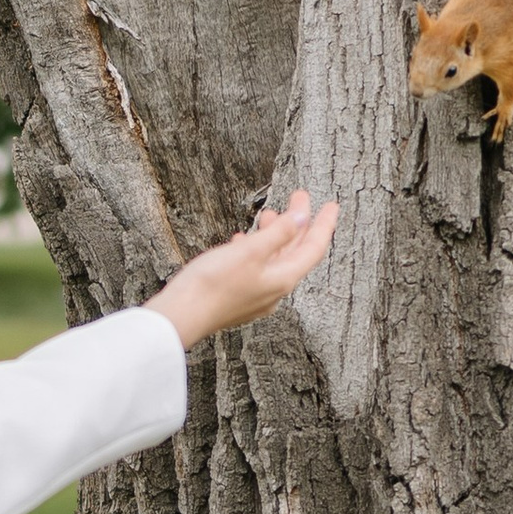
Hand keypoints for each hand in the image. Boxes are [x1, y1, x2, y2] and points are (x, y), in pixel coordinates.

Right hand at [151, 189, 338, 348]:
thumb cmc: (212, 286)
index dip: (324, 224)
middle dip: (298, 223)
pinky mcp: (237, 298)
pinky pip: (255, 269)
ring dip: (275, 235)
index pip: (314, 248)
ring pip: (274, 260)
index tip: (331, 205)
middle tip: (298, 198)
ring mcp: (256, 296)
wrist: (181, 316)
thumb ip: (278, 233)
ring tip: (268, 214)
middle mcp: (274, 291)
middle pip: (295, 252)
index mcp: (282, 279)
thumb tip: (302, 219)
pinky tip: (241, 241)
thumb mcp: (249, 252)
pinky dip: (255, 251)